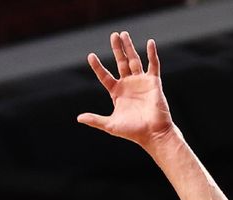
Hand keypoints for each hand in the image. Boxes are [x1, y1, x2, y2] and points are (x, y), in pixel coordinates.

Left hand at [78, 31, 174, 147]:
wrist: (152, 133)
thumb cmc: (132, 131)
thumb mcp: (110, 125)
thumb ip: (95, 119)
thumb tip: (78, 118)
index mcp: (117, 93)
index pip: (105, 76)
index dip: (98, 67)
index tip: (91, 56)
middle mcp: (128, 85)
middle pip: (121, 63)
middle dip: (117, 49)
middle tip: (113, 35)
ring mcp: (141, 82)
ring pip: (134, 60)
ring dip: (129, 47)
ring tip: (124, 34)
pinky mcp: (153, 82)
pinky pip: (153, 65)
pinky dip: (152, 54)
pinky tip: (149, 42)